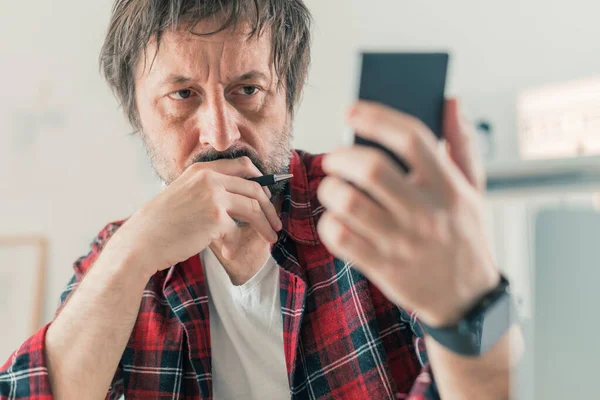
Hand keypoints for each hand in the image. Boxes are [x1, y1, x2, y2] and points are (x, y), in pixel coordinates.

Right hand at [114, 156, 281, 274]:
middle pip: (255, 188)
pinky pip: (237, 230)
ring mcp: (213, 196)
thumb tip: (241, 198)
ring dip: (266, 225)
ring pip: (254, 208)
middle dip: (270, 208)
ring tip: (271, 239)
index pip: (244, 165)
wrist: (142, 241)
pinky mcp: (215, 217)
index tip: (267, 196)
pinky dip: (235, 244)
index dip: (261, 180)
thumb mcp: (184, 192)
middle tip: (276, 223)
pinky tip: (228, 253)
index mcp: (202, 169)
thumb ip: (208, 189)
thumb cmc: (162, 223)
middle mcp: (210, 178)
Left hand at [316, 99, 498, 326]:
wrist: (468, 300)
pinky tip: (335, 219)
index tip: (351, 111)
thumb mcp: (474, 191)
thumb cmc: (466, 239)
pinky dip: (328, 223)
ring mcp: (402, 241)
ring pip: (348, 202)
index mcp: (448, 187)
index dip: (376, 117)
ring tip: (333, 189)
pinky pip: (340, 237)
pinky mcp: (383, 266)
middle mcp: (425, 212)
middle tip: (334, 159)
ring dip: (330, 189)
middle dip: (340, 156)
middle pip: (370, 168)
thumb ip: (462, 145)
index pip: (411, 138)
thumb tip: (451, 102)